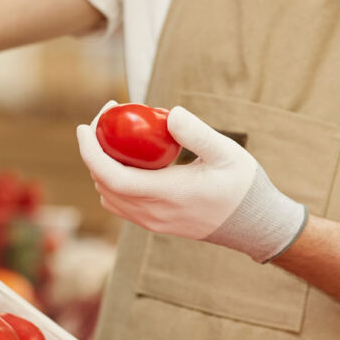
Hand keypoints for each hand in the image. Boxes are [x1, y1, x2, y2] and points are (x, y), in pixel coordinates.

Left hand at [76, 101, 306, 262]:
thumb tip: (171, 113)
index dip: (90, 152)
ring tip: (115, 137)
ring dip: (101, 167)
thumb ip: (197, 134)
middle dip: (94, 151)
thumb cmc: (243, 186)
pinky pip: (121, 204)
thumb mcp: (227, 153)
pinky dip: (113, 181)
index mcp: (166, 194)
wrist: (254, 225)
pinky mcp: (156, 224)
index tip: (85, 126)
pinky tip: (129, 159)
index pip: (112, 176)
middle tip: (107, 118)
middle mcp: (153, 213)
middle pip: (103, 183)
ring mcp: (152, 222)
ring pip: (109, 196)